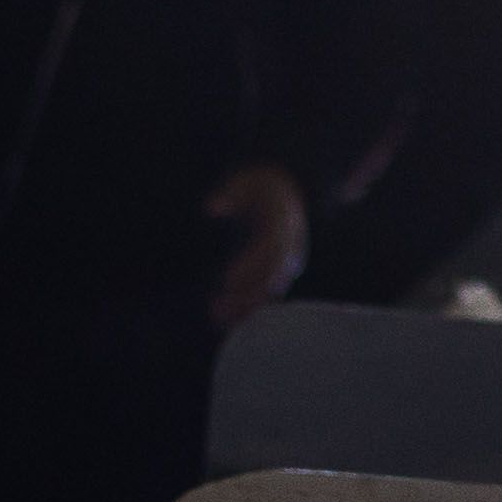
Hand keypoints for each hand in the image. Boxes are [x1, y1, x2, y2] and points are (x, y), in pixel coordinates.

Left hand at [203, 163, 309, 326]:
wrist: (290, 193)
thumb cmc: (262, 187)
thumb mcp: (246, 180)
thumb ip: (229, 192)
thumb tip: (211, 207)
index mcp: (284, 223)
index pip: (270, 249)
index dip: (250, 267)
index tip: (226, 280)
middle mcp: (290, 247)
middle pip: (271, 277)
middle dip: (245, 295)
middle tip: (216, 309)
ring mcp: (287, 263)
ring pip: (269, 291)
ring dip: (245, 307)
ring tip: (216, 319)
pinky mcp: (279, 273)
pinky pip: (266, 295)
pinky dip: (248, 308)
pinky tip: (225, 322)